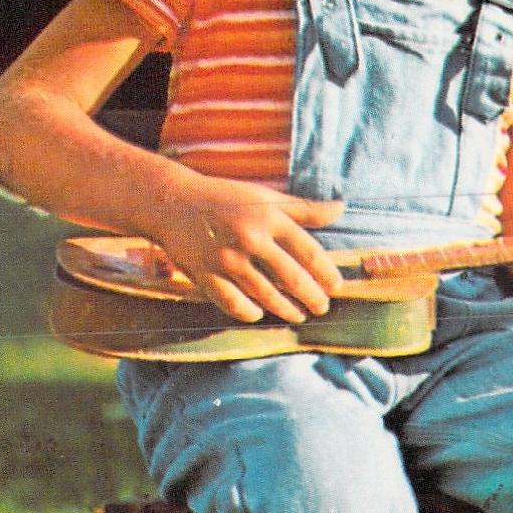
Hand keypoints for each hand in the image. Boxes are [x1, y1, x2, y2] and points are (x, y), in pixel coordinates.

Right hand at [152, 177, 345, 323]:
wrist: (172, 203)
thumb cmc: (225, 199)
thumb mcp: (265, 198)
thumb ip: (304, 209)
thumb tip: (341, 208)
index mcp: (268, 217)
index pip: (309, 251)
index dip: (327, 273)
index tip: (337, 287)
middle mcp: (250, 239)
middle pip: (292, 279)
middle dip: (312, 298)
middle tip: (321, 307)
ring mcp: (227, 260)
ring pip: (266, 295)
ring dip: (287, 309)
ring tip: (298, 315)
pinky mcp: (206, 276)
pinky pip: (235, 305)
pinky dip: (251, 313)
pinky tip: (260, 314)